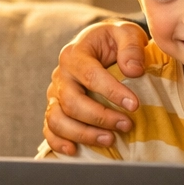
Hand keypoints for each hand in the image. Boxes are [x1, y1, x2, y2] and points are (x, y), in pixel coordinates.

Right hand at [43, 19, 149, 152]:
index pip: (90, 75)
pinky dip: (58, 142)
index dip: (112, 92)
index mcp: (75, 54)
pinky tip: (75, 150)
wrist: (101, 47)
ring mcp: (55, 94)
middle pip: (72, 102)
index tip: (134, 105)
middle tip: (126, 125)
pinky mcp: (55, 109)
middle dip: (100, 117)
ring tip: (110, 139)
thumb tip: (133, 70)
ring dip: (83, 133)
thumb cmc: (114, 42)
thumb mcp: (126, 34)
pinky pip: (49, 129)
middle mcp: (61, 76)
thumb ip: (131, 47)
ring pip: (57, 119)